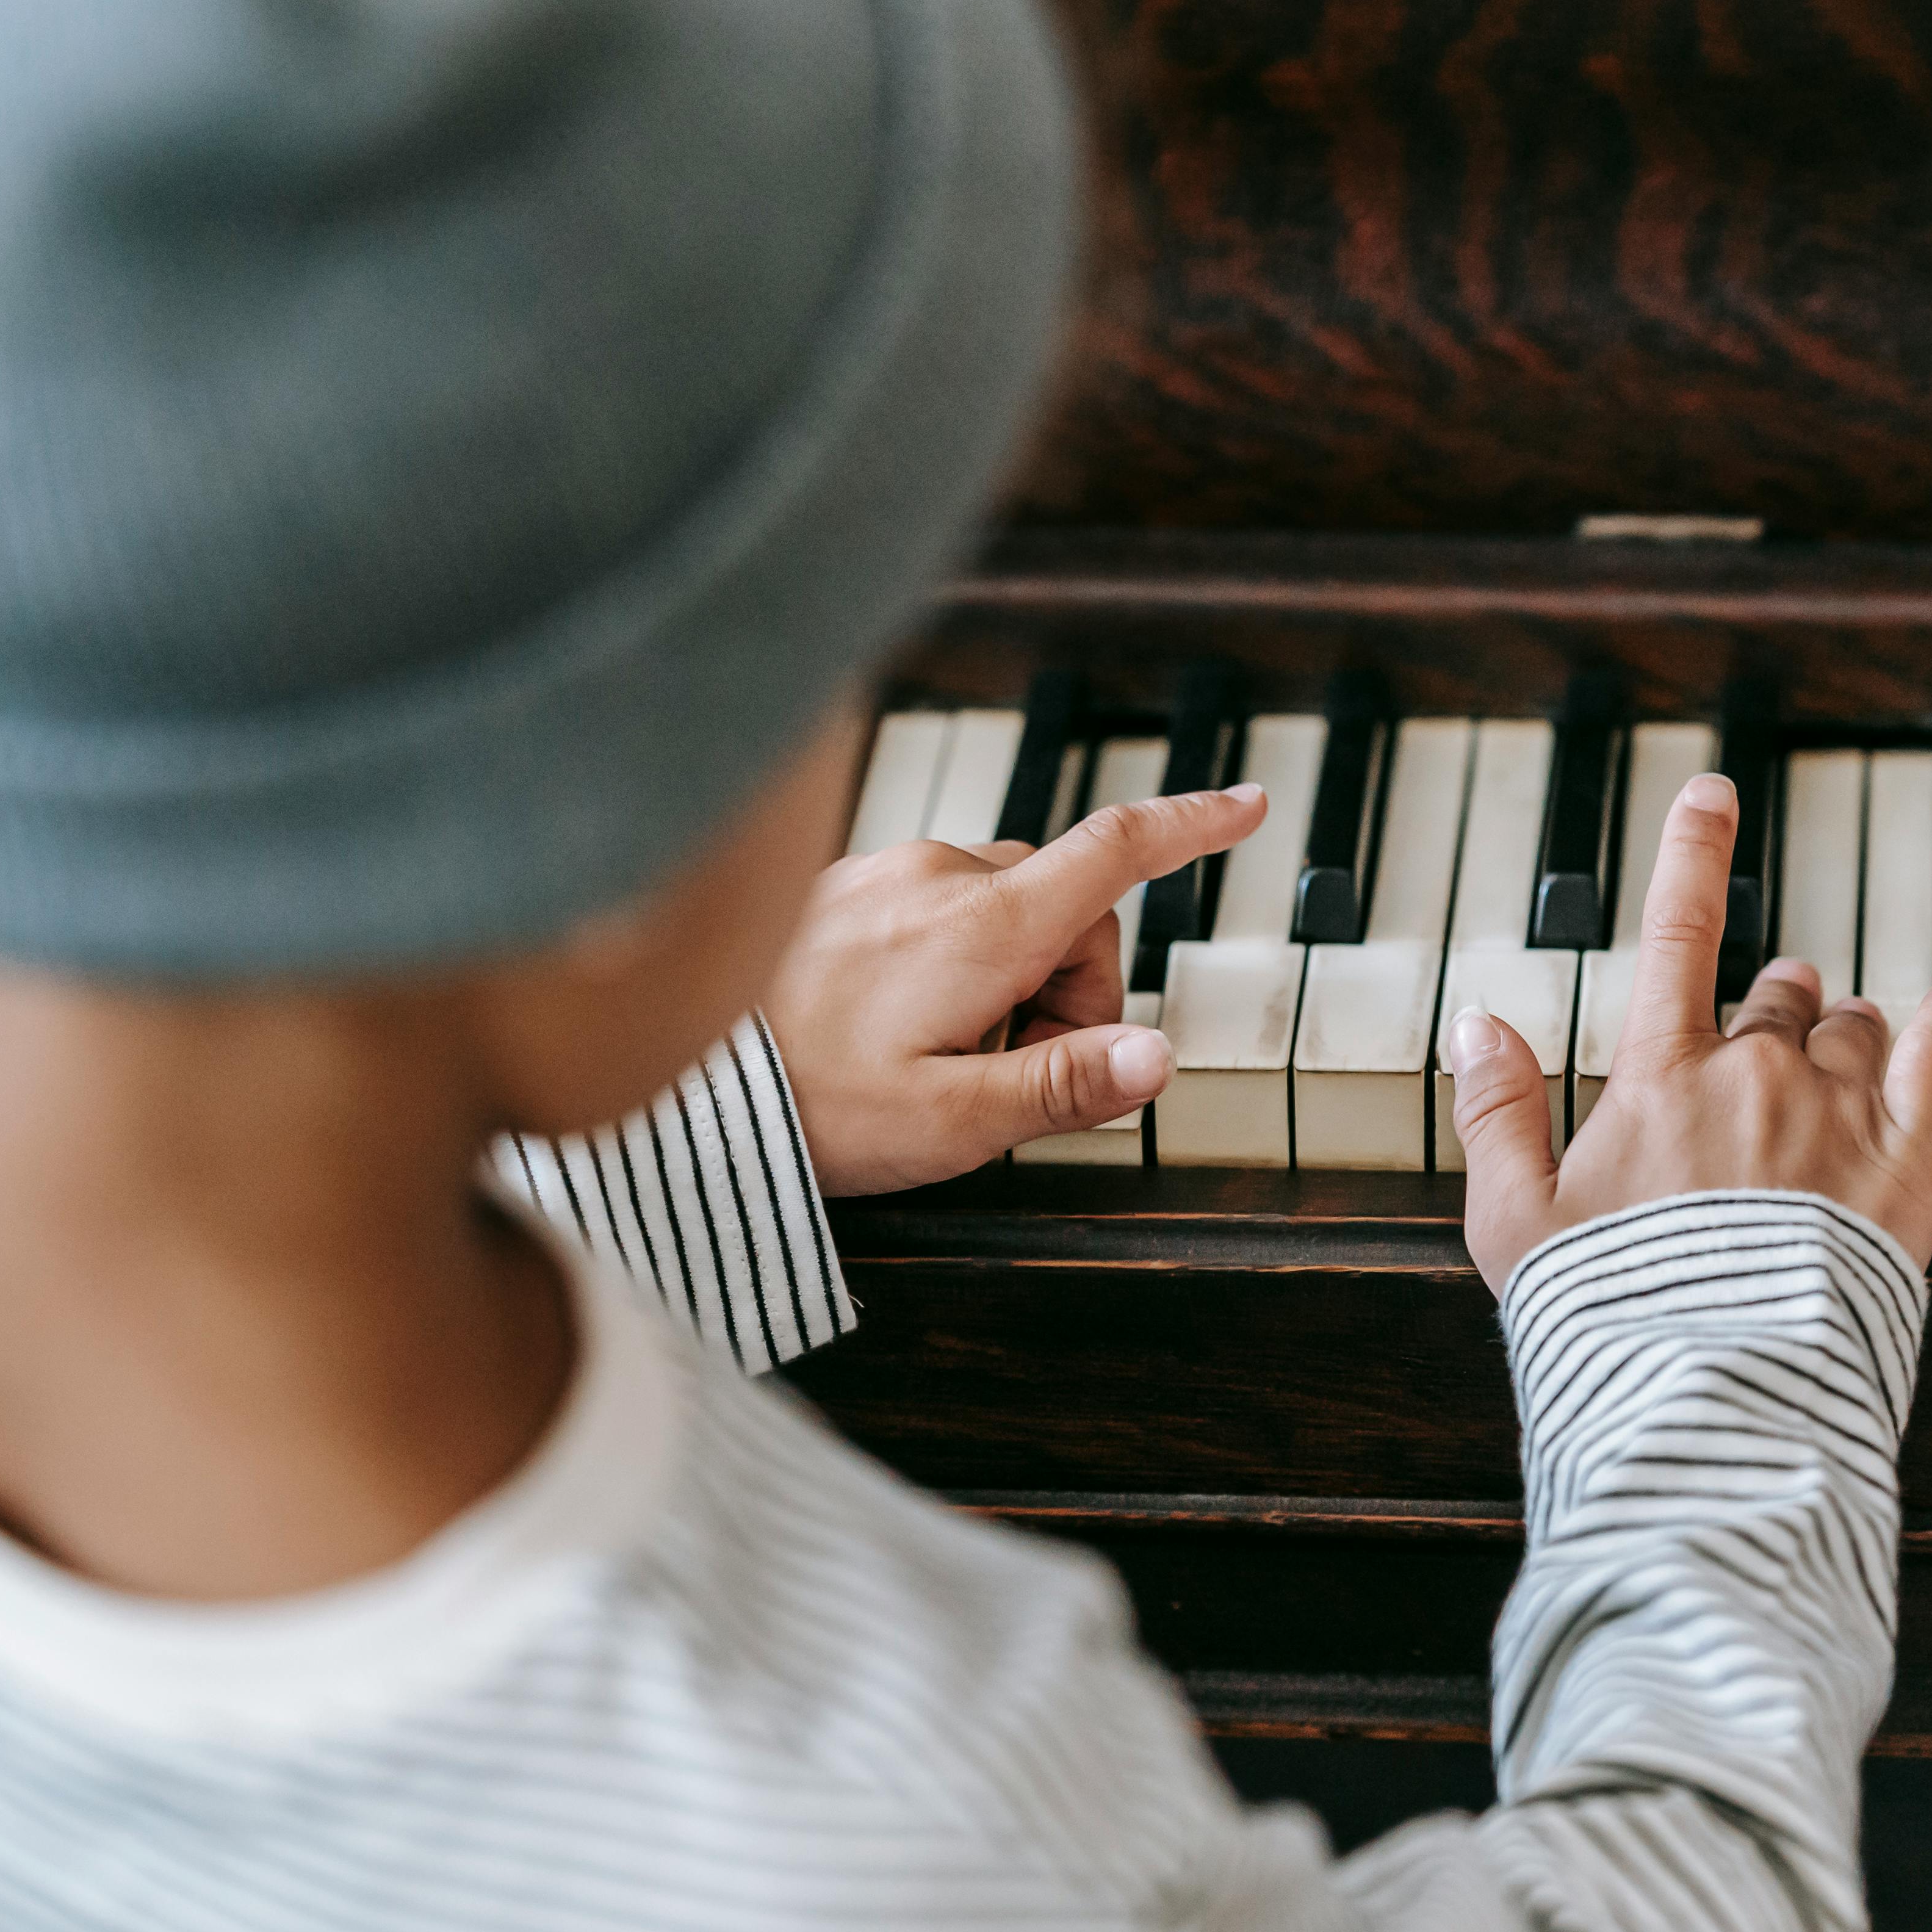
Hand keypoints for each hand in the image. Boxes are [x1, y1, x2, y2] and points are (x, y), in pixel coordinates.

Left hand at [767, 784, 1269, 1195]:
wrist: (685, 1082)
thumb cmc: (811, 1108)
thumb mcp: (951, 1124)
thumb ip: (1060, 1088)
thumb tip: (1157, 1057)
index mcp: (985, 928)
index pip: (1116, 851)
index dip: (1193, 826)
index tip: (1246, 806)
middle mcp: (943, 876)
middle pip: (1067, 910)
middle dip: (1068, 992)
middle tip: (1004, 1076)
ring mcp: (892, 873)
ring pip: (1006, 911)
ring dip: (1007, 980)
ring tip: (938, 1058)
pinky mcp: (852, 886)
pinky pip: (940, 910)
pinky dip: (951, 964)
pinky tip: (893, 1027)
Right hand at [1448, 771, 1931, 1292]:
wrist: (1717, 1395)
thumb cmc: (1608, 1321)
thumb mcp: (1512, 1223)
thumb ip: (1496, 1112)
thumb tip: (1476, 1022)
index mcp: (1660, 1081)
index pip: (1677, 936)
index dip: (1693, 855)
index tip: (1713, 794)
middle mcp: (1754, 1077)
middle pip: (1776, 1001)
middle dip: (1773, 1005)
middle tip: (1770, 1028)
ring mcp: (1837, 1115)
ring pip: (1852, 1030)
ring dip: (1843, 1030)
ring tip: (1838, 1053)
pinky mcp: (1909, 1164)